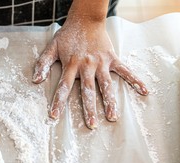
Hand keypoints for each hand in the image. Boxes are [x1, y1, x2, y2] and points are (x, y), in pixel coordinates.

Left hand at [32, 16, 147, 128]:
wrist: (86, 19)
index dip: (58, 102)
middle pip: (88, 91)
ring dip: (110, 102)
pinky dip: (135, 80)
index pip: (63, 87)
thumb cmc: (68, 35)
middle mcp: (86, 66)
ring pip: (106, 85)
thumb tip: (35, 81)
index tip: (54, 116)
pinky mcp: (112, 58)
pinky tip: (144, 91)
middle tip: (91, 125)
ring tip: (112, 117)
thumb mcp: (51, 47)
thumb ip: (43, 64)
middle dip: (89, 109)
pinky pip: (125, 70)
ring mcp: (101, 62)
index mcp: (70, 65)